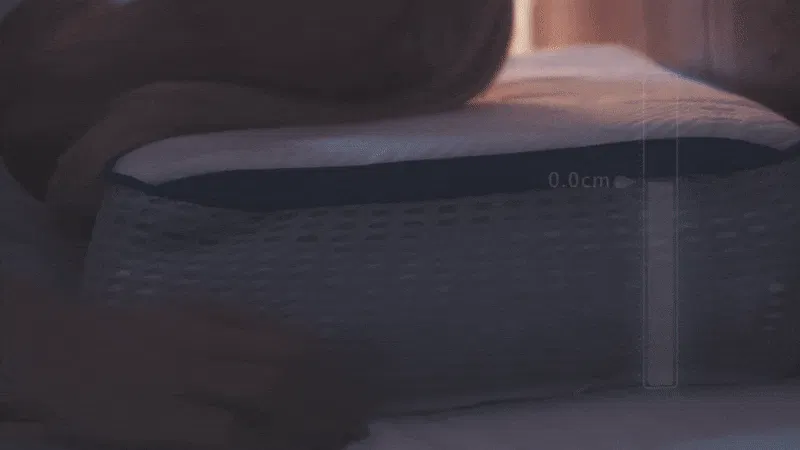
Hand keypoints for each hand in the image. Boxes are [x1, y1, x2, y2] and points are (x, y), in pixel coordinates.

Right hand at [0, 276, 374, 449]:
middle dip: (334, 394)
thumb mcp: (189, 311)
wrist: (64, 350)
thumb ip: (238, 318)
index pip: (291, 342)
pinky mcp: (171, 426)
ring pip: (269, 402)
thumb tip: (294, 333)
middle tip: (365, 412)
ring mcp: (193, 388)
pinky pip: (234, 438)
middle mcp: (214, 351)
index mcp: (219, 324)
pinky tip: (296, 446)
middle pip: (289, 373)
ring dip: (313, 417)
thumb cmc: (131, 330)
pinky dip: (271, 442)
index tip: (362, 377)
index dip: (334, 363)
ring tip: (347, 431)